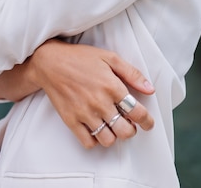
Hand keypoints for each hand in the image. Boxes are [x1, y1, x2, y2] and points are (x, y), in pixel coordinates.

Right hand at [28, 40, 154, 148]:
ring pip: (108, 140)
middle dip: (132, 130)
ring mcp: (85, 113)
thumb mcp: (110, 57)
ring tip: (113, 126)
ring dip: (114, 136)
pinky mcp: (71, 121)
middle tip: (129, 124)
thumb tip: (150, 89)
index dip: (147, 121)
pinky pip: (88, 142)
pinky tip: (97, 129)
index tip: (148, 123)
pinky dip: (95, 140)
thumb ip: (132, 73)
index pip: (137, 112)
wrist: (50, 62)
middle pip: (125, 130)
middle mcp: (100, 102)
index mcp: (112, 86)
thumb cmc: (81, 58)